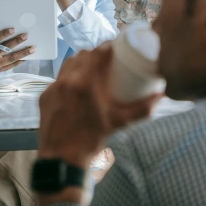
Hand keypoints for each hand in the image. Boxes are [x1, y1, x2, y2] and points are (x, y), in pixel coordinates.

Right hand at [0, 28, 34, 80]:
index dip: (3, 35)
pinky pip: (12, 65)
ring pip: (11, 59)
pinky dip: (20, 61)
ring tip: (32, 49)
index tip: (12, 29)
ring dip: (23, 53)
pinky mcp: (1, 70)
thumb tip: (3, 31)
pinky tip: (27, 57)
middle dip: (16, 42)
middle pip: (5, 49)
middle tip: (25, 36)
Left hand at [38, 44, 161, 167]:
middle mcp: (66, 80)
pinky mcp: (44, 96)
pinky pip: (58, 79)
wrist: (62, 158)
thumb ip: (143, 109)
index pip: (97, 53)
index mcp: (84, 83)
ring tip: (92, 68)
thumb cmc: (91, 140)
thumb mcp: (120, 122)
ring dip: (81, 62)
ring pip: (68, 65)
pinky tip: (77, 85)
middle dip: (95, 53)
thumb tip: (161, 95)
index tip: (117, 46)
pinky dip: (69, 77)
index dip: (108, 46)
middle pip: (82, 55)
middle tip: (107, 59)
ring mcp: (53, 88)